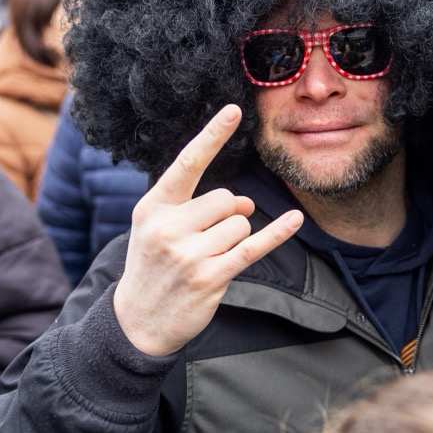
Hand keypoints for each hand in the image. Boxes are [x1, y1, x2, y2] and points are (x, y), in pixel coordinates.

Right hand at [113, 105, 302, 356]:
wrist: (138, 322)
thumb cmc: (153, 265)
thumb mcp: (159, 229)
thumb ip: (198, 207)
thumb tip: (246, 201)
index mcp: (152, 207)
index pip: (187, 164)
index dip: (212, 136)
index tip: (233, 110)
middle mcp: (168, 227)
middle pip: (227, 199)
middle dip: (228, 215)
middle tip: (205, 240)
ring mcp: (188, 254)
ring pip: (240, 224)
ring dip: (234, 238)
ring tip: (207, 258)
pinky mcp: (210, 276)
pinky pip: (253, 247)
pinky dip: (276, 233)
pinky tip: (294, 220)